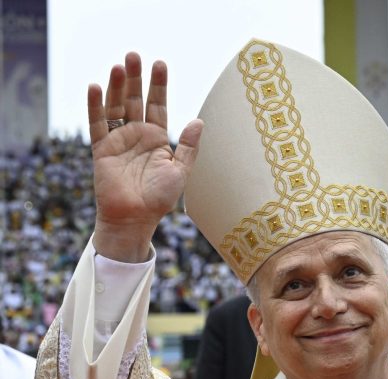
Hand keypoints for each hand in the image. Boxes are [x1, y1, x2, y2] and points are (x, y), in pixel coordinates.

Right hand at [88, 52, 202, 261]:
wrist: (136, 218)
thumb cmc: (160, 198)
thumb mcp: (181, 170)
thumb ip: (189, 146)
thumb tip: (198, 121)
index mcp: (157, 138)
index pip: (158, 105)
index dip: (159, 85)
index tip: (160, 63)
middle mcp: (137, 134)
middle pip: (135, 99)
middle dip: (136, 78)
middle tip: (134, 55)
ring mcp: (118, 139)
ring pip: (116, 106)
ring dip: (117, 85)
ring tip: (119, 65)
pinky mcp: (101, 148)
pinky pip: (97, 123)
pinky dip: (95, 105)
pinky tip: (95, 86)